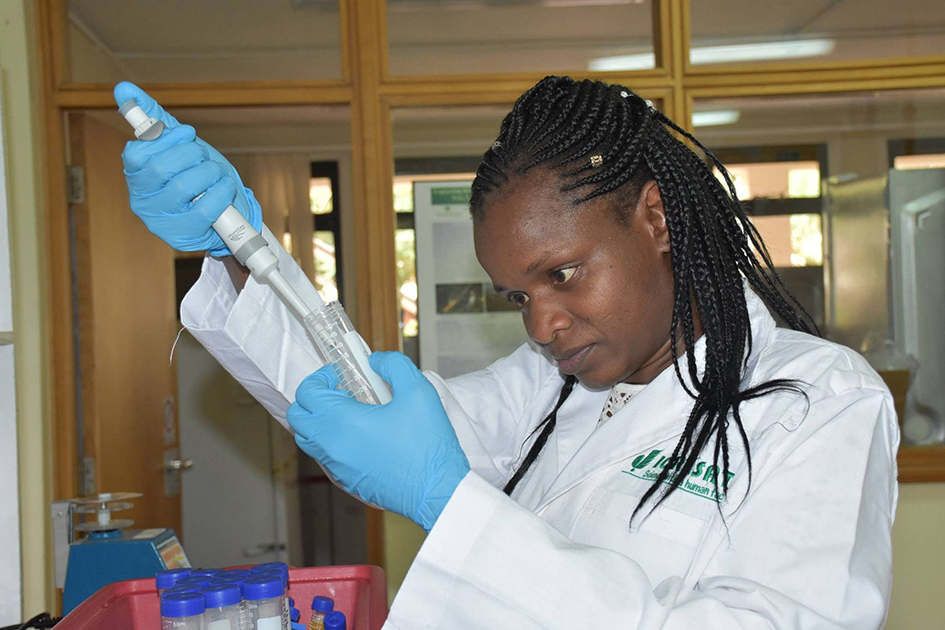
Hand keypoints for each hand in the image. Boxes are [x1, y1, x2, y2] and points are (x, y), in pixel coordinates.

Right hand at [113, 81, 261, 255]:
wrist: (226, 213)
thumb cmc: (197, 177)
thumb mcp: (177, 146)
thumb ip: (152, 119)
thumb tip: (123, 88)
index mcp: (136, 177)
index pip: (136, 154)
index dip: (165, 139)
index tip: (188, 133)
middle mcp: (142, 201)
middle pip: (161, 168)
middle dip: (191, 154)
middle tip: (203, 155)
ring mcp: (161, 221)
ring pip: (184, 186)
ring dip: (209, 172)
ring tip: (216, 172)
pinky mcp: (184, 235)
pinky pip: (204, 208)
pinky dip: (220, 192)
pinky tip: (224, 187)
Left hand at [287, 352, 470, 532]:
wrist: (436, 492)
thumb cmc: (427, 447)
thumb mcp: (418, 391)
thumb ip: (394, 366)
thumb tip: (376, 361)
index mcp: (342, 421)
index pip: (307, 392)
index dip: (321, 377)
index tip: (340, 375)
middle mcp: (331, 446)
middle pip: (298, 416)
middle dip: (314, 398)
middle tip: (341, 392)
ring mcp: (335, 467)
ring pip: (308, 439)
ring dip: (320, 421)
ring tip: (351, 413)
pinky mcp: (345, 482)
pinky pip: (324, 457)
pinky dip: (331, 442)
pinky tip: (361, 437)